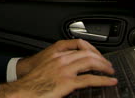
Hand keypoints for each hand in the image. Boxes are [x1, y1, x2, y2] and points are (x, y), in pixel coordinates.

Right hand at [0, 39, 116, 97]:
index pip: (79, 43)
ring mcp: (66, 70)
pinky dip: (103, 80)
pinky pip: (90, 79)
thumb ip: (58, 60)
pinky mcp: (68, 82)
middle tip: (107, 64)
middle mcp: (62, 58)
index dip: (92, 48)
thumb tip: (70, 63)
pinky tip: (109, 81)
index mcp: (56, 52)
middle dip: (100, 57)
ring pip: (91, 62)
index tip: (97, 53)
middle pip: (88, 52)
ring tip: (110, 71)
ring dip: (104, 66)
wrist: (24, 90)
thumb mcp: (44, 62)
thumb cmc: (32, 79)